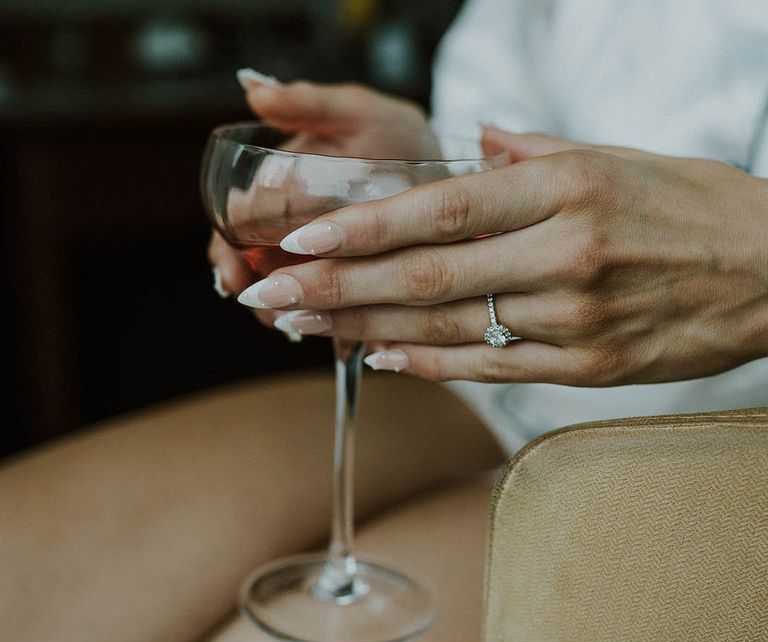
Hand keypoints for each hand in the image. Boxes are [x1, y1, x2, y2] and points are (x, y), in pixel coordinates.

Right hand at [208, 76, 436, 332]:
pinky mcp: (345, 281)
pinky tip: (333, 331)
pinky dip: (322, 320)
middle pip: (251, 266)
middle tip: (263, 305)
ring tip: (293, 322)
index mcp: (279, 188)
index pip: (236, 222)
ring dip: (282, 310)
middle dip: (253, 289)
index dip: (229, 248)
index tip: (233, 266)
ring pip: (283, 293)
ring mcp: (315, 258)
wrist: (443, 167)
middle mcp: (290, 227)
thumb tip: (252, 87)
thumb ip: (310, 104)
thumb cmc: (395, 136)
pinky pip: (324, 309)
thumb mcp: (358, 112)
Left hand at [237, 129, 767, 385]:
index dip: (360, 226)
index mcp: (562, 187)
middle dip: (333, 284)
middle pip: (423, 274)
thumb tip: (470, 143)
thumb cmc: (691, 206)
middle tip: (268, 290)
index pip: (438, 208)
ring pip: (444, 326)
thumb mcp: (614, 156)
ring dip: (362, 327)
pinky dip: (427, 363)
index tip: (297, 234)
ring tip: (302, 324)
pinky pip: (488, 366)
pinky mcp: (584, 367)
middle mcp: (559, 253)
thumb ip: (531, 152)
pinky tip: (377, 358)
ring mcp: (571, 318)